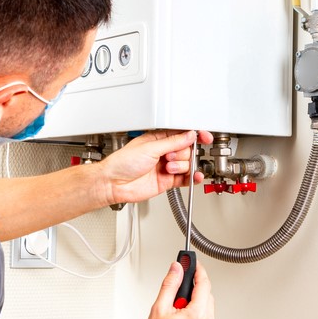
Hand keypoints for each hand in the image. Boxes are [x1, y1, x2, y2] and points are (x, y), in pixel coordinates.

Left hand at [98, 130, 213, 205]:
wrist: (113, 183)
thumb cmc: (122, 163)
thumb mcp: (149, 148)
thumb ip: (172, 142)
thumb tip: (189, 136)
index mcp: (158, 139)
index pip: (181, 134)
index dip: (194, 135)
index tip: (204, 137)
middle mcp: (163, 152)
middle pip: (186, 150)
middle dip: (182, 154)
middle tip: (169, 157)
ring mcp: (165, 167)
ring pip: (186, 164)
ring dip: (181, 166)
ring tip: (168, 168)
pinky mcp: (167, 181)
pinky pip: (185, 179)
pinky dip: (191, 178)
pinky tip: (194, 176)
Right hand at [139, 261, 215, 318]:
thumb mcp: (159, 308)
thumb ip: (170, 284)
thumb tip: (176, 269)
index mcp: (197, 315)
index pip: (204, 284)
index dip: (198, 271)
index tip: (194, 265)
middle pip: (207, 297)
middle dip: (194, 292)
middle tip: (177, 298)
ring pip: (207, 312)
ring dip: (195, 308)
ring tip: (177, 318)